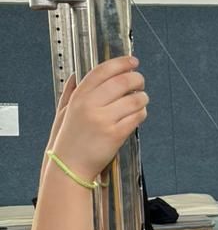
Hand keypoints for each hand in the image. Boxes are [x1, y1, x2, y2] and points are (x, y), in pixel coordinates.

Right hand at [50, 57, 147, 182]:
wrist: (69, 168)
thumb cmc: (67, 141)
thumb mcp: (63, 113)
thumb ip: (70, 92)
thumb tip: (77, 74)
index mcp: (78, 97)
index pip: (103, 71)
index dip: (121, 63)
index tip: (132, 61)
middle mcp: (90, 106)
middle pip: (123, 81)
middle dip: (137, 79)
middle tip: (140, 81)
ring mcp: (104, 120)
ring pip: (134, 99)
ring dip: (142, 98)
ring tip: (141, 100)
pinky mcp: (116, 134)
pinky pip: (137, 117)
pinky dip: (141, 113)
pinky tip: (137, 115)